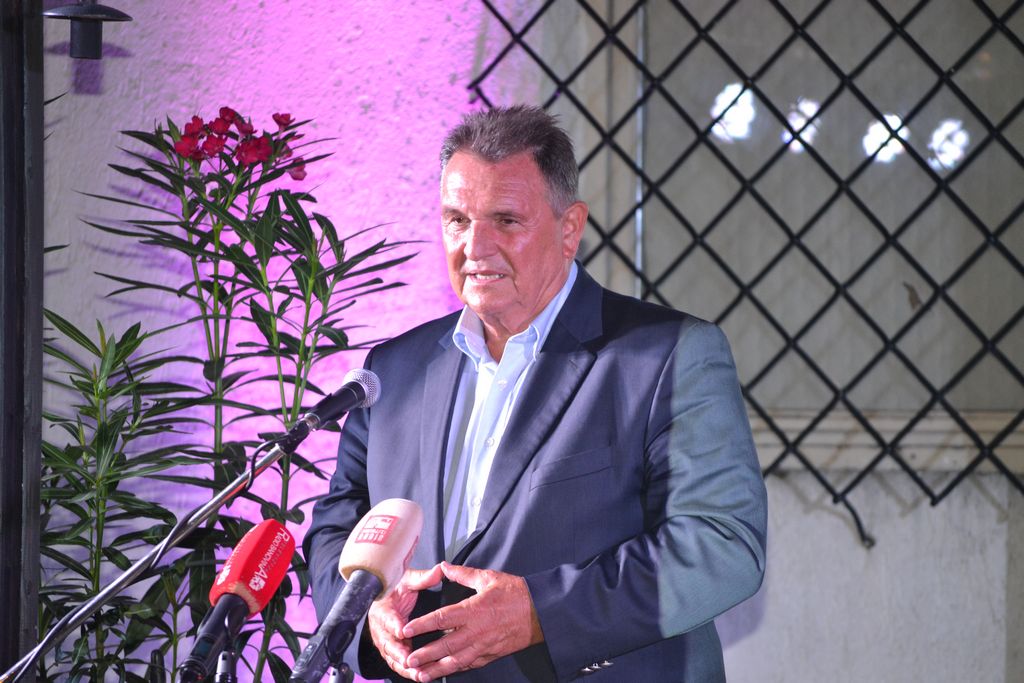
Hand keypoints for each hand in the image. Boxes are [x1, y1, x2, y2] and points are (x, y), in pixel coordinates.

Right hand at [367, 564, 443, 678]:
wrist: (386, 597)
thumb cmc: (396, 589)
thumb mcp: (408, 580)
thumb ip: (423, 578)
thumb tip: (439, 571)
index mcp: (383, 608)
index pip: (387, 617)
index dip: (394, 624)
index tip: (402, 631)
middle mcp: (380, 627)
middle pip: (387, 642)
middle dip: (398, 652)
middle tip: (409, 659)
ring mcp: (385, 640)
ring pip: (391, 656)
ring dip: (403, 665)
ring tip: (416, 672)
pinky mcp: (390, 649)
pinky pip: (396, 662)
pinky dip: (405, 670)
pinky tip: (417, 675)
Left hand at [401, 562, 543, 681]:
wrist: (540, 611)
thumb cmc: (515, 592)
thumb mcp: (488, 578)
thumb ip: (463, 574)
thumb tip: (443, 566)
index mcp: (473, 610)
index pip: (441, 619)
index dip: (422, 625)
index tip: (406, 629)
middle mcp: (475, 631)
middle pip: (445, 646)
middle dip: (425, 655)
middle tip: (408, 660)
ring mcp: (483, 645)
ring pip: (456, 661)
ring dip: (437, 668)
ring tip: (421, 675)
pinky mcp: (491, 654)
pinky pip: (470, 664)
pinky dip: (456, 669)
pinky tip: (445, 672)